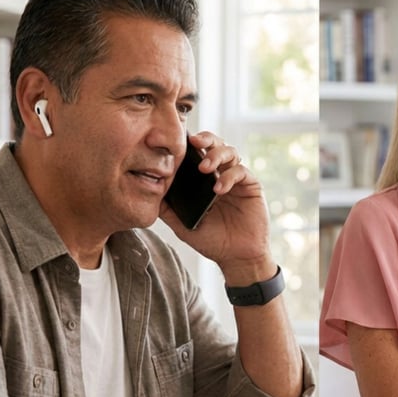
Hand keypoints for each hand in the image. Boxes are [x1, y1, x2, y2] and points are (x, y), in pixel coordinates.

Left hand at [159, 131, 270, 274]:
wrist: (236, 257)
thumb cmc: (212, 241)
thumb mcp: (182, 224)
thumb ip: (167, 208)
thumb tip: (147, 190)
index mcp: (203, 180)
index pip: (197, 152)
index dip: (189, 144)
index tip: (176, 142)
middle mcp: (221, 174)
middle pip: (215, 144)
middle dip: (205, 139)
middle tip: (194, 142)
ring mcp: (236, 180)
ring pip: (230, 152)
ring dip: (216, 155)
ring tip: (205, 168)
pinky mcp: (251, 186)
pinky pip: (241, 172)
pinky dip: (229, 177)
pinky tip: (219, 189)